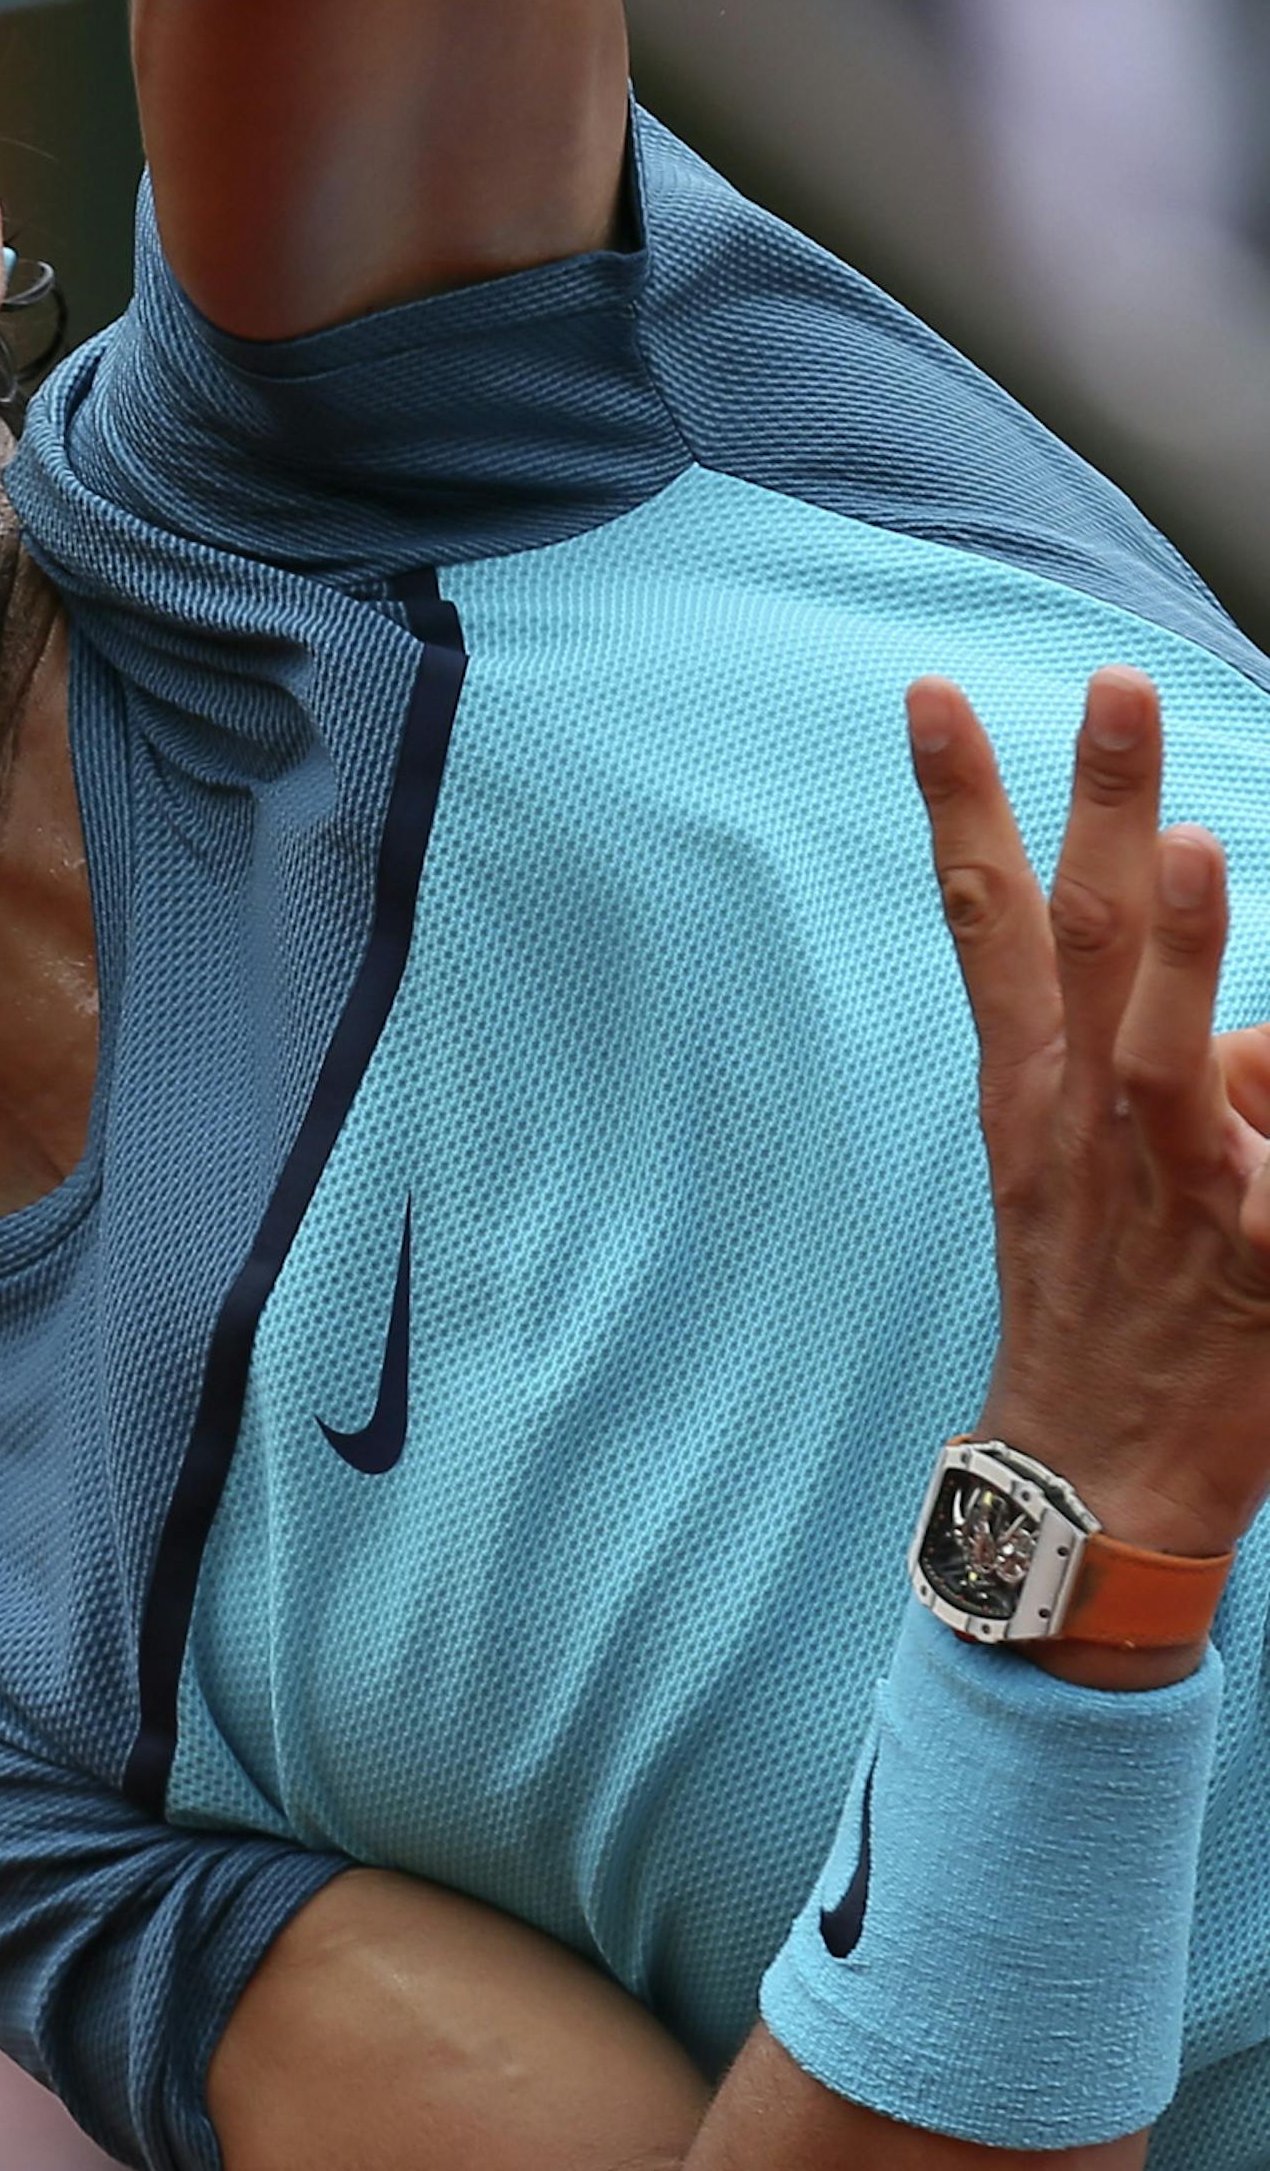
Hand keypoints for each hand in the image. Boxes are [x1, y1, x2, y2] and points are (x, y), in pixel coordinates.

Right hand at [910, 666, 1269, 1591]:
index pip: (986, 921)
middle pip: (1076, 941)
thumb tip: (1247, 1019)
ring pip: (1157, 1049)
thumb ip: (1163, 1070)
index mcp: (1034, 1091)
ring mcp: (1161, 1188)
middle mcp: (1080, 1122)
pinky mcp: (1244, 1253)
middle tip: (1115, 685)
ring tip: (1195, 846)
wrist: (1094, 1485)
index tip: (931, 694)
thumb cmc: (1103, 1314)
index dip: (960, 803)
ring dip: (1173, 943)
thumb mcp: (1090, 1175)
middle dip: (1091, 806)